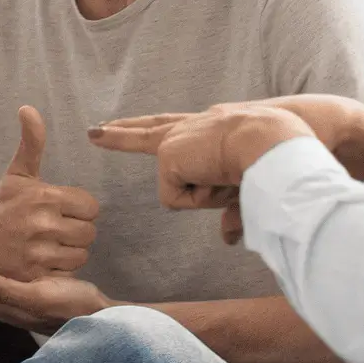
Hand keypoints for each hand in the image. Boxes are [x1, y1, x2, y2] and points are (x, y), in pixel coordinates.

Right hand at [0, 105, 99, 281]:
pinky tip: (42, 263)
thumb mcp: (16, 175)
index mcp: (44, 196)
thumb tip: (28, 108)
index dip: (80, 210)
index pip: (91, 207)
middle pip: (89, 233)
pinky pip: (67, 275)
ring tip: (50, 247)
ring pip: (81, 255)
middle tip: (57, 231)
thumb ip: (31, 143)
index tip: (63, 212)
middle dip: (76, 233)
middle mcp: (43, 224)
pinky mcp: (34, 277)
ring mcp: (39, 253)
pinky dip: (59, 272)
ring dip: (70, 253)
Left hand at [89, 100, 313, 213]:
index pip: (173, 127)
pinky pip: (178, 199)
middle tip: (92, 132)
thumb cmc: (271, 160)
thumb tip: (228, 238)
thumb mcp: (249, 189)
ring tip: (228, 176)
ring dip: (205, 194)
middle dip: (118, 135)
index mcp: (210, 129)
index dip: (149, 128)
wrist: (270, 142)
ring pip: (179, 190)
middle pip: (146, 132)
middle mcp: (189, 128)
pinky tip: (215, 178)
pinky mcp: (167, 155)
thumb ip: (233, 213)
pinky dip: (199, 198)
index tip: (125, 124)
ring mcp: (175, 142)